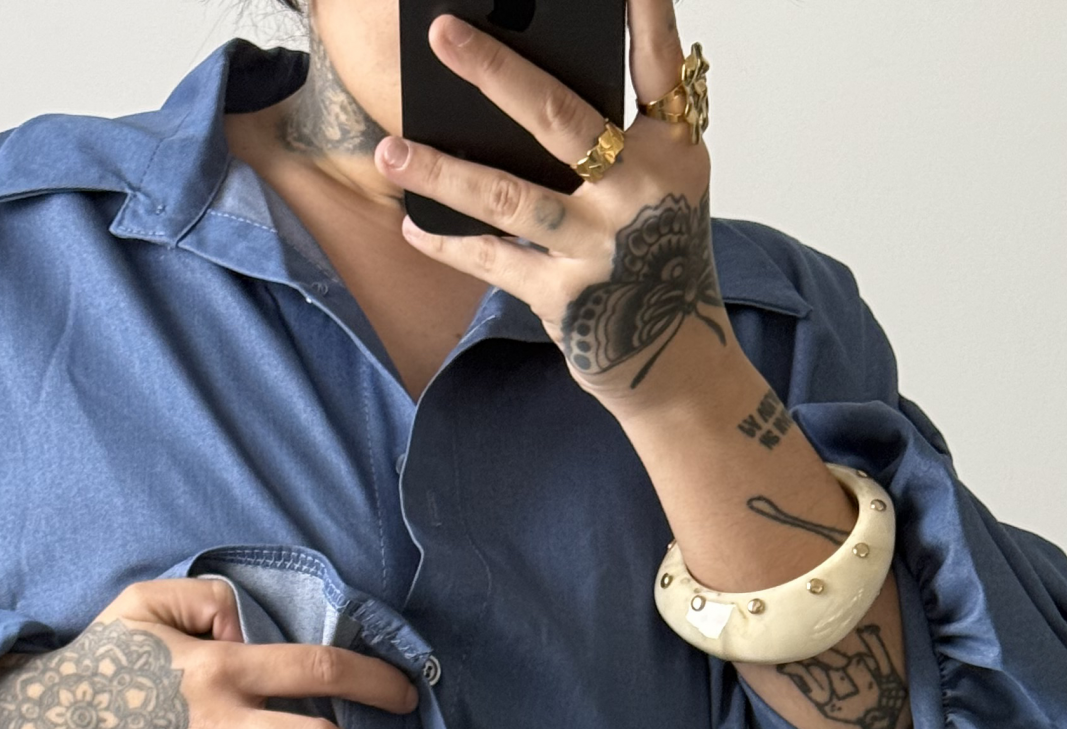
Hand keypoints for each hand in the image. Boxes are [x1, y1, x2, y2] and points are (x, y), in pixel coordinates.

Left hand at [375, 3, 729, 421]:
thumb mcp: (664, 180)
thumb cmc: (657, 253)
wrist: (676, 356)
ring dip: (442, 171)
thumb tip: (529, 87)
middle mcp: (639, 189)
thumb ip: (625, 129)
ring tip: (390, 150)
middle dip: (495, 71)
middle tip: (441, 34)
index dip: (640, 13)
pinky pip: (494, 260)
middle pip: (558, 118)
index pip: (654, 64)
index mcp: (669, 148)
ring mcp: (600, 245)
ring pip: (508, 196)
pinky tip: (412, 223)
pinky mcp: (566, 297)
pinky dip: (449, 244)